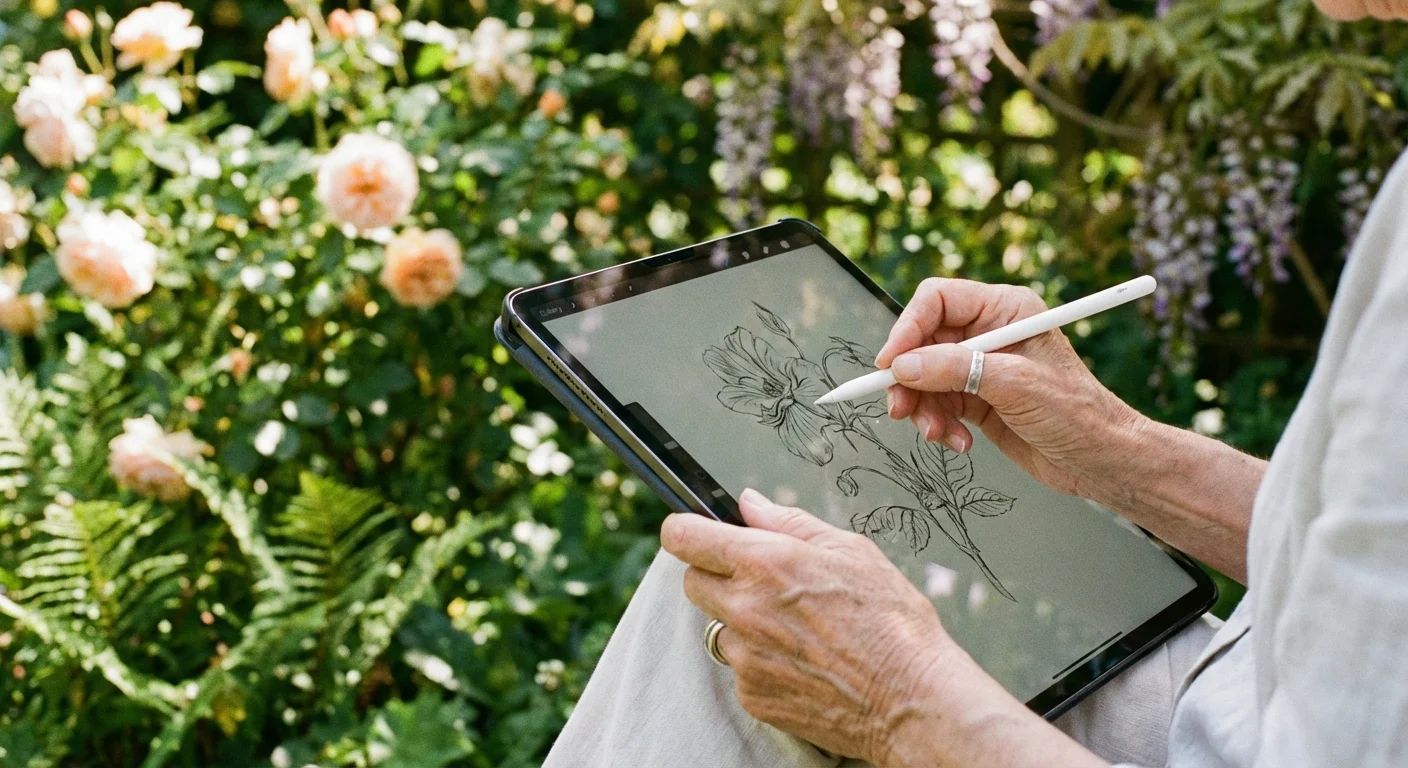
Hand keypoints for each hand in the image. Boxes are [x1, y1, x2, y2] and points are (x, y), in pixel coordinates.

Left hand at [660, 490, 1102, 766]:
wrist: (912, 701)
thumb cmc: (892, 622)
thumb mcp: (851, 551)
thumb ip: (790, 522)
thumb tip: (749, 503)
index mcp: (765, 563)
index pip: (682, 537)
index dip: (686, 530)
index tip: (696, 532)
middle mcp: (744, 609)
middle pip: (692, 582)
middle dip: (716, 575)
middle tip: (761, 581)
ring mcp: (745, 656)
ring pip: (717, 628)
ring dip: (741, 622)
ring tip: (796, 628)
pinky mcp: (752, 695)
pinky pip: (739, 668)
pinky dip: (761, 661)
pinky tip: (803, 660)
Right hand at [874, 278, 1145, 499]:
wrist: (1101, 461)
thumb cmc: (1077, 413)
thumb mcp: (1015, 385)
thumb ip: (956, 370)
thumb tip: (903, 366)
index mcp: (1006, 309)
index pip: (938, 301)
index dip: (908, 328)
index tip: (890, 363)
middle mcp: (990, 333)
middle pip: (922, 342)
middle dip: (910, 378)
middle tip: (901, 408)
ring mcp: (981, 367)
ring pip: (924, 378)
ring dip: (923, 409)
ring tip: (938, 434)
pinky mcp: (977, 399)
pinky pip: (937, 405)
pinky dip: (939, 425)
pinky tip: (959, 442)